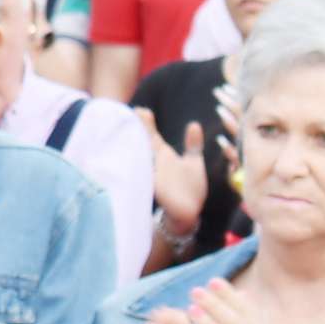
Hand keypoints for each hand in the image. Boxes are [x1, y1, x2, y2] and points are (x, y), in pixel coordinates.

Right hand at [137, 111, 209, 239]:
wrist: (187, 214)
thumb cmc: (189, 189)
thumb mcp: (193, 163)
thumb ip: (192, 144)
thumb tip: (194, 124)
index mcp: (163, 155)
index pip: (152, 135)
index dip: (146, 123)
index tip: (142, 109)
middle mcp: (155, 162)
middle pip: (144, 142)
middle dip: (140, 129)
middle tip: (136, 112)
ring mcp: (153, 174)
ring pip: (141, 156)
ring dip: (136, 145)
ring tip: (130, 132)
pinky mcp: (155, 186)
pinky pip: (143, 174)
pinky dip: (138, 166)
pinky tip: (135, 156)